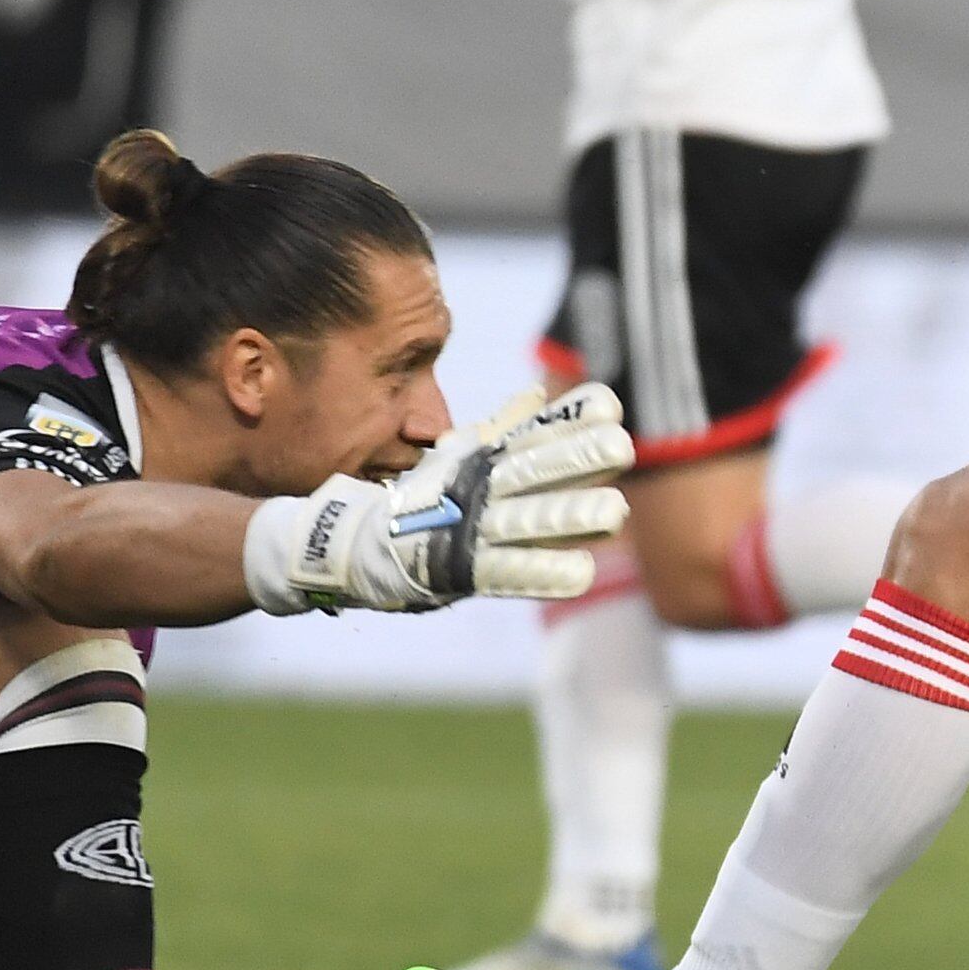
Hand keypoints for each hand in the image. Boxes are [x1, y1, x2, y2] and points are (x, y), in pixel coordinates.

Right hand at [244, 385, 633, 615]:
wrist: (345, 544)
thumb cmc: (414, 500)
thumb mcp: (458, 459)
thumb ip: (502, 429)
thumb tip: (536, 395)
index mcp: (480, 464)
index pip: (530, 438)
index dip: (568, 421)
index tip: (610, 403)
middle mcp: (475, 491)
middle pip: (531, 472)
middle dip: (576, 459)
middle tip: (623, 446)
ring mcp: (465, 530)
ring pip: (522, 520)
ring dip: (566, 516)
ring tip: (617, 513)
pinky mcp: (457, 572)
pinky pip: (503, 573)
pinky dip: (539, 573)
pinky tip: (582, 574)